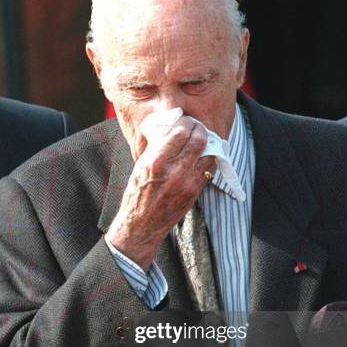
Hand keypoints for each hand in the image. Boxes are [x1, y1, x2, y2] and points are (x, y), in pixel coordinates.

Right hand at [106, 117, 215, 270]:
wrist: (141, 224)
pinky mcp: (195, 191)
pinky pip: (209, 168)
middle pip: (199, 139)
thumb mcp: (141, 165)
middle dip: (200, 129)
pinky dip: (208, 158)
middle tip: (197, 128)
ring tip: (202, 141)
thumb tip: (171, 128)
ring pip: (209, 153)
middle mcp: (174, 170)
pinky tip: (202, 156)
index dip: (186, 122)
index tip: (185, 121)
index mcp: (156, 161)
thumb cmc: (137, 194)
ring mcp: (187, 182)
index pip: (181, 131)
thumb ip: (157, 147)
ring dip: (207, 144)